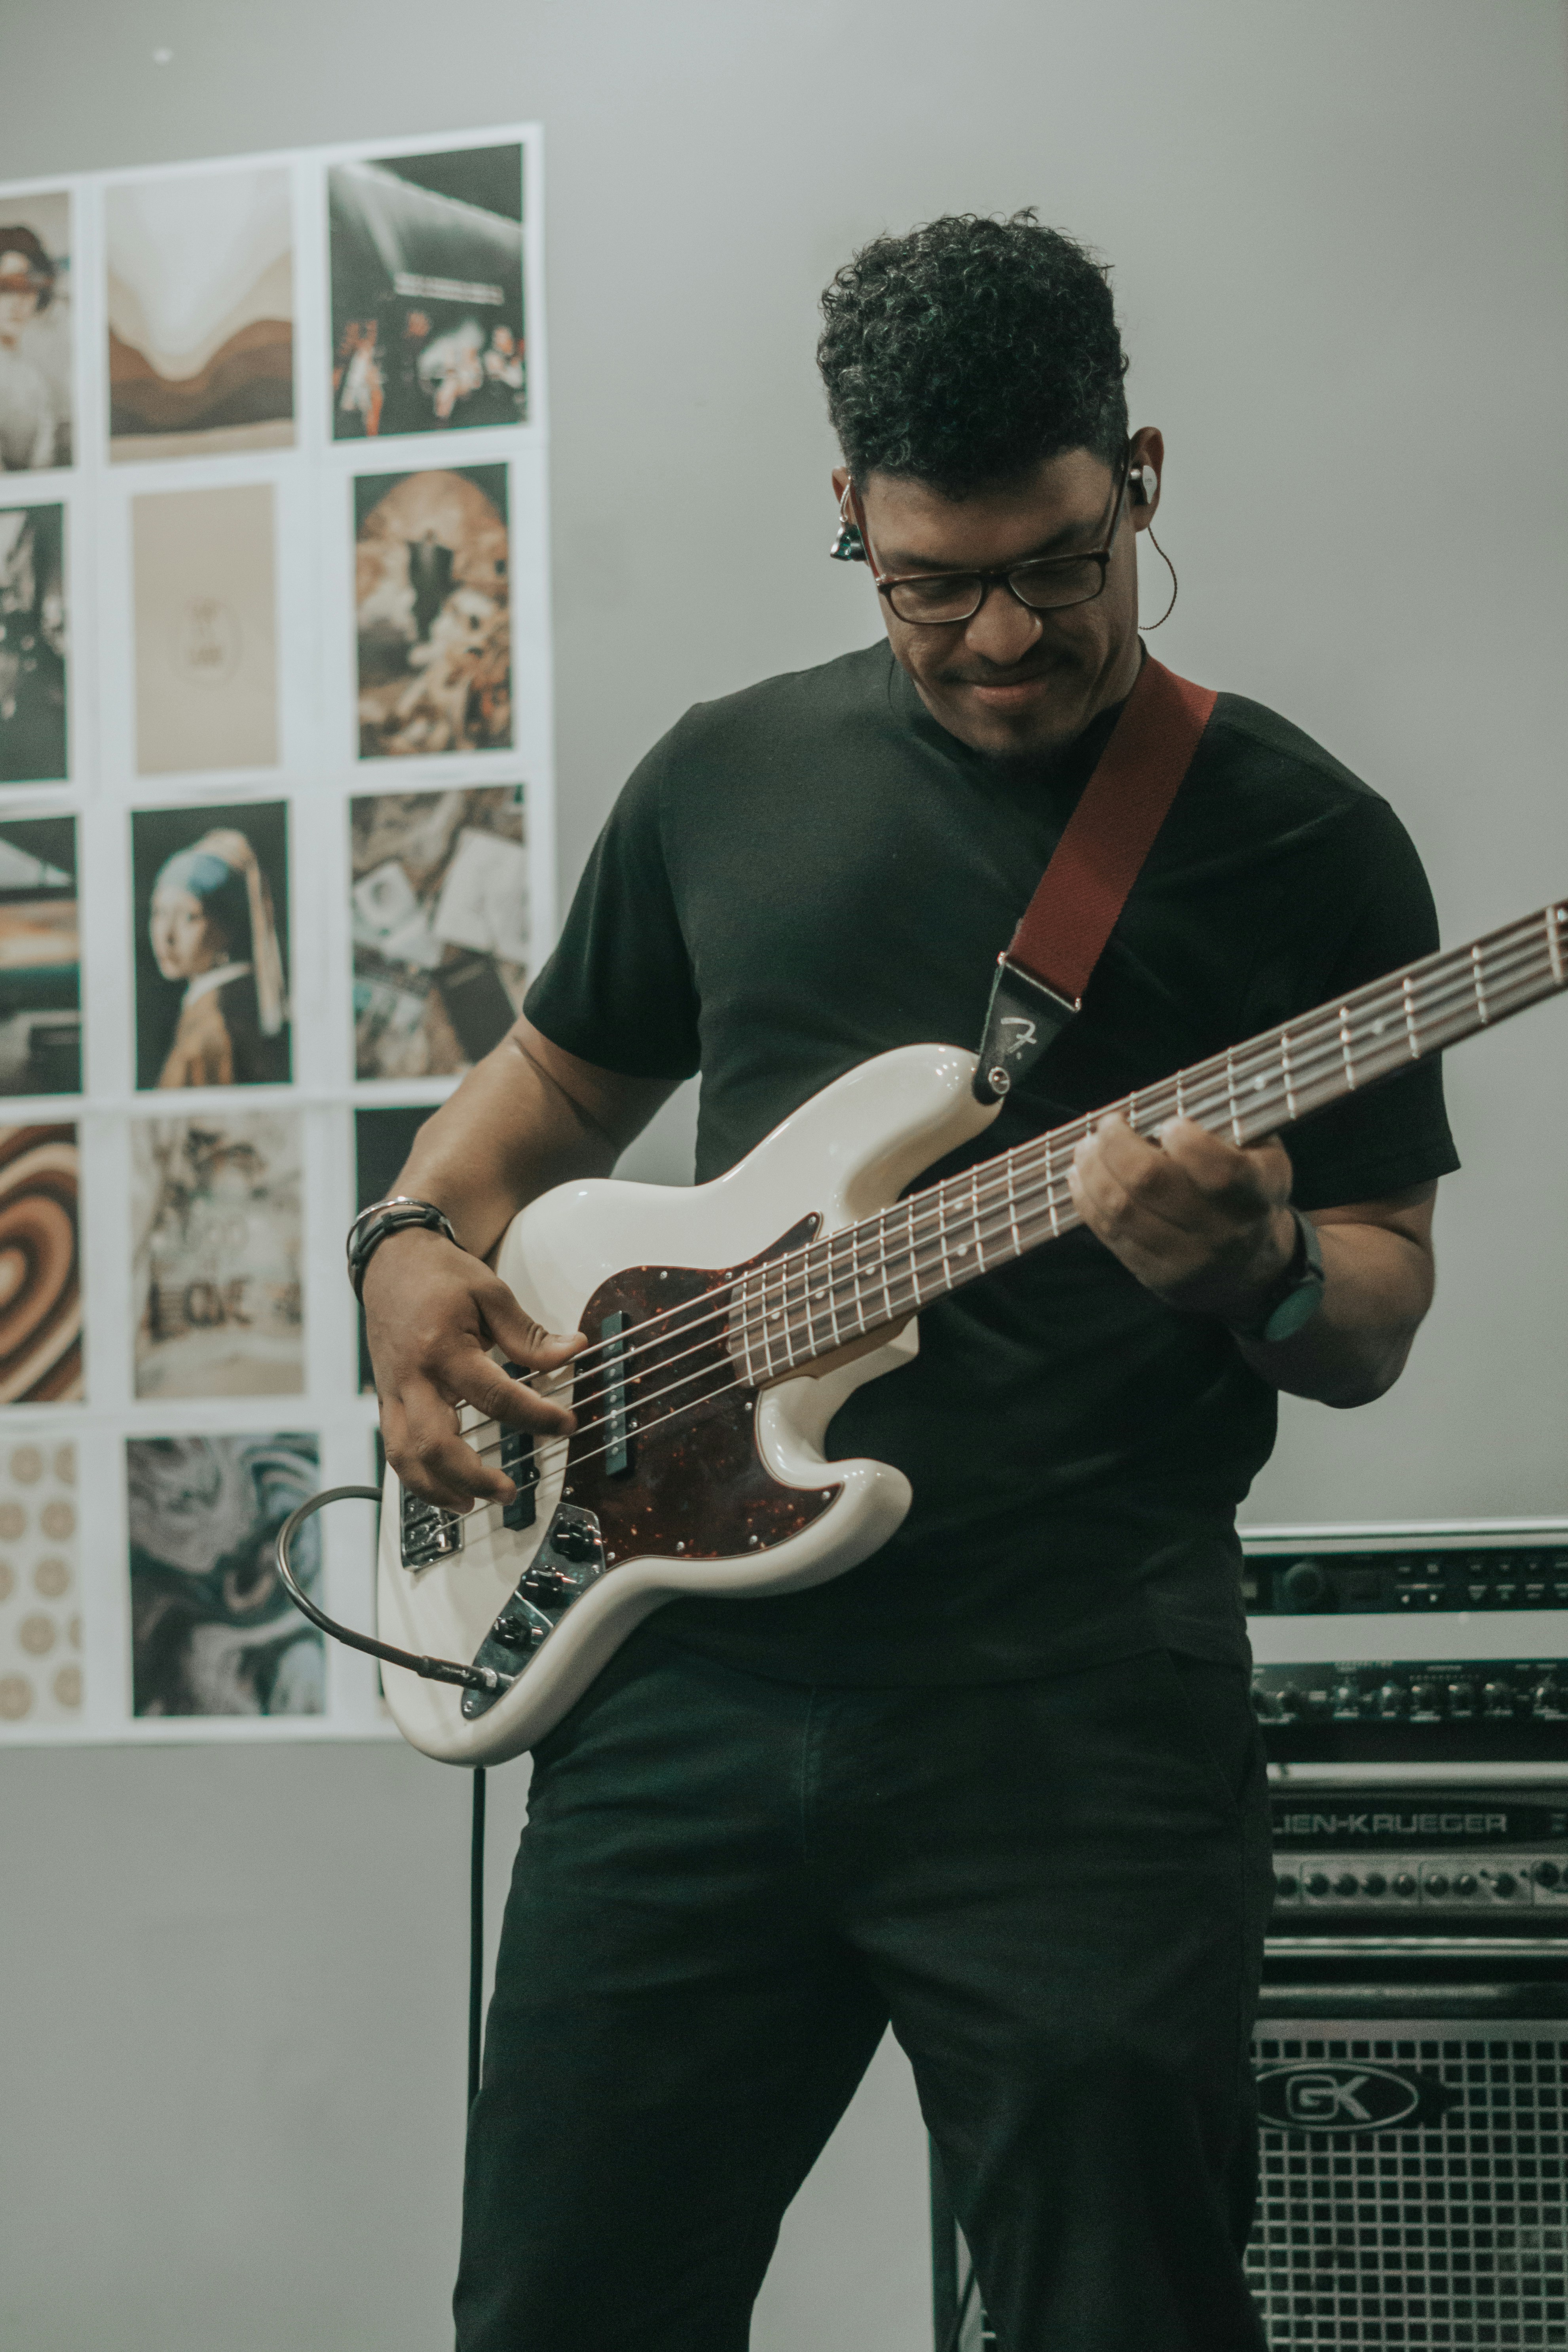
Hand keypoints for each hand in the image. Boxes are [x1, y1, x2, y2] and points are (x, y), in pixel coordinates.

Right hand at [363, 1226, 585, 1511]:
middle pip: (435, 1444)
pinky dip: (418, 1478)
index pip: (495, 1396)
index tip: (567, 1425)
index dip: (536, 1417)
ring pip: (405, 1458)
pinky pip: (395, 1450)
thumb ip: (529, 1333)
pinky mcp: (386, 1400)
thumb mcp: (490, 1293)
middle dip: (473, 1477)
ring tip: (474, 1504)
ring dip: (438, 1490)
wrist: (391, 1260)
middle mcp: (413, 1377)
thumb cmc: (440, 1274)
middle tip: (511, 1491)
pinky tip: (445, 1490)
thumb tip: (571, 1352)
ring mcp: (394, 1392)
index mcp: (443, 1348)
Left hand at [1066, 1114, 1296, 1324]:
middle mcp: (1223, 1234)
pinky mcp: (1155, 1276)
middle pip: (1152, 1184)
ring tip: (1087, 1147)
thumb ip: (1227, 1128)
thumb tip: (1169, 1099)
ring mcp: (1186, 1259)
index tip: (1169, 1122)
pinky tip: (1081, 1175)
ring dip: (1094, 1170)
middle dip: (1118, 1145)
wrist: (1250, 1267)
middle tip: (1109, 1124)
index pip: (1221, 1173)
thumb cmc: (1248, 1192)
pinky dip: (1087, 1199)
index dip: (1189, 1143)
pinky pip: (1110, 1233)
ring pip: (1122, 1210)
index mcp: (1256, 1197)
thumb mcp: (1261, 1156)